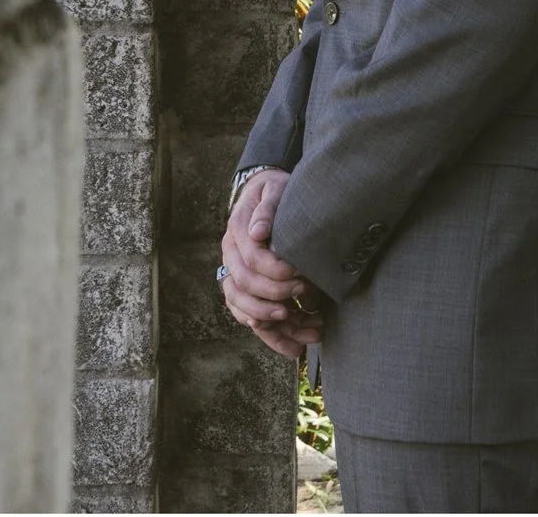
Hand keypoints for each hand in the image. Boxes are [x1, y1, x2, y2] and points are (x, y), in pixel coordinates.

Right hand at [220, 170, 326, 357]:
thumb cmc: (275, 191)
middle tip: (303, 296)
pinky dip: (273, 336)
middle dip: (274, 295)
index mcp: (237, 231)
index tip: (299, 274)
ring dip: (273, 326)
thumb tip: (258, 233)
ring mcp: (236, 275)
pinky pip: (252, 319)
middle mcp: (231, 256)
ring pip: (244, 309)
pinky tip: (295, 348)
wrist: (265, 194)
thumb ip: (267, 208)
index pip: (251, 258)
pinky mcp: (247, 291)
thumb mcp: (274, 189)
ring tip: (306, 336)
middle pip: (243, 286)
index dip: (274, 270)